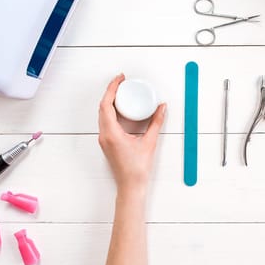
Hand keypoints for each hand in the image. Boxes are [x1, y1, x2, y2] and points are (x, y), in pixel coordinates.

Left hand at [98, 74, 165, 196]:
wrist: (131, 186)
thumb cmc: (137, 169)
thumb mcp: (150, 142)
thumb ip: (156, 122)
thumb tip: (161, 108)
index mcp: (111, 133)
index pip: (106, 104)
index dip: (112, 88)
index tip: (120, 79)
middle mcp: (104, 135)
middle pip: (102, 107)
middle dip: (111, 91)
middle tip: (121, 82)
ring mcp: (104, 139)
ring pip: (102, 114)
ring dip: (110, 101)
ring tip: (122, 92)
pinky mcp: (108, 142)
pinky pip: (106, 121)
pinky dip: (111, 111)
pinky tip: (121, 108)